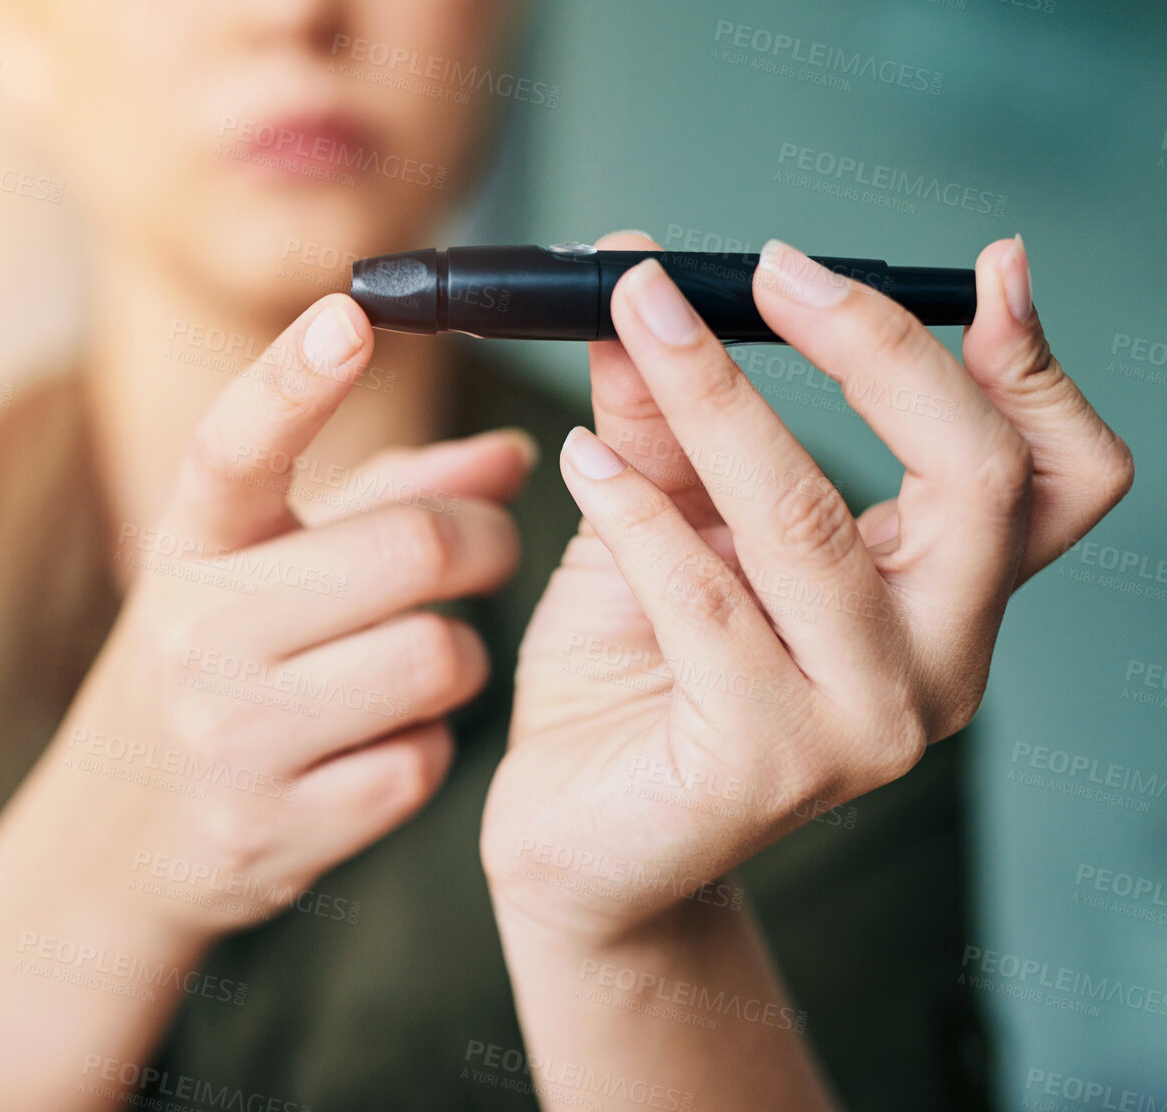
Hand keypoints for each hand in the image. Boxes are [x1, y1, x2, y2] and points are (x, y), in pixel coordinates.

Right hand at [45, 293, 533, 938]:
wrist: (117, 838)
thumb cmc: (217, 668)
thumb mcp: (260, 570)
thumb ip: (387, 500)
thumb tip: (514, 458)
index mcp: (189, 549)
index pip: (233, 448)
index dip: (294, 379)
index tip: (349, 317)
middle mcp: (199, 635)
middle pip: (409, 550)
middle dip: (481, 544)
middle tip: (487, 549)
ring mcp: (234, 737)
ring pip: (440, 658)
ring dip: (461, 656)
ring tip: (425, 658)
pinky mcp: (278, 829)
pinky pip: (425, 762)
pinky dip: (430, 746)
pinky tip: (384, 741)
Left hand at [481, 231, 1132, 941]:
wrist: (575, 834)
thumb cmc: (633, 676)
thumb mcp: (663, 520)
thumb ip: (666, 417)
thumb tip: (643, 284)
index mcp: (942, 596)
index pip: (1055, 477)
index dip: (1035, 366)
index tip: (988, 267)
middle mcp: (936, 663)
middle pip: (976, 479)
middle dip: (873, 348)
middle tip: (770, 270)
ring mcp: (864, 723)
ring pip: (814, 525)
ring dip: (716, 400)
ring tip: (634, 325)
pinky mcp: (771, 765)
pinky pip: (706, 601)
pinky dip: (637, 510)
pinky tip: (580, 462)